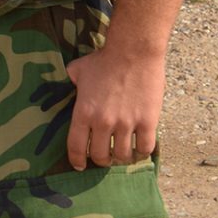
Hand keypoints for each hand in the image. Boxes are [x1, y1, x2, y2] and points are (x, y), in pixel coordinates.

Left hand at [65, 46, 166, 168]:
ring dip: (122, 158)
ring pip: (123, 155)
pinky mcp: (148, 122)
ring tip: (123, 155)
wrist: (132, 52)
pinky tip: (140, 150)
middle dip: (101, 160)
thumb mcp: (77, 70)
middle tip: (104, 158)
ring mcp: (126, 123)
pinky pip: (145, 148)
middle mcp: (103, 122)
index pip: (76, 146)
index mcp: (83, 112)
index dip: (76, 160)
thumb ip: (71, 82)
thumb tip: (70, 83)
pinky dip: (142, 153)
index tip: (79, 166)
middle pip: (100, 155)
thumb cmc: (103, 60)